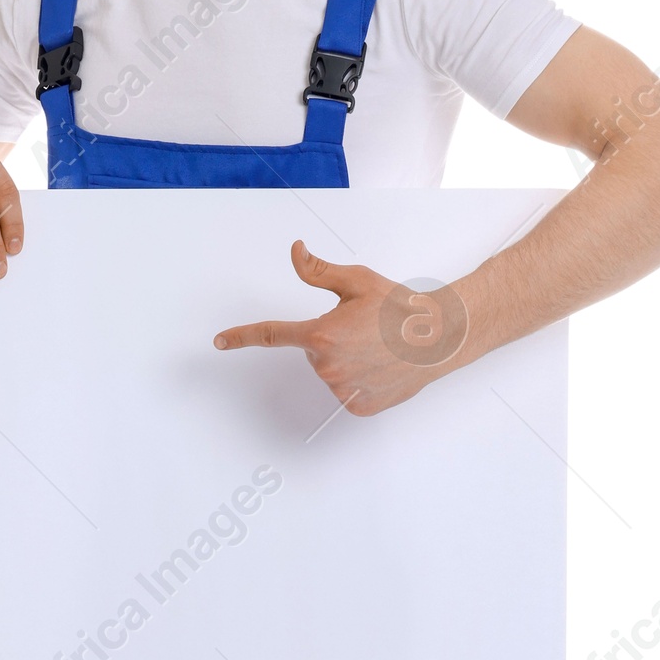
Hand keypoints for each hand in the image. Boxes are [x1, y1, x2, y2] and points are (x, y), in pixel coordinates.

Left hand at [213, 239, 469, 415]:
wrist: (440, 338)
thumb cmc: (400, 308)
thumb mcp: (357, 281)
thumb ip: (318, 270)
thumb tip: (295, 252)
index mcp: (321, 334)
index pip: (271, 335)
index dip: (241, 336)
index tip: (219, 341)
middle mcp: (327, 366)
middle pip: (312, 350)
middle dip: (330, 337)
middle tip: (364, 329)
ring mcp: (342, 391)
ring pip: (330, 371)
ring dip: (346, 359)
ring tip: (377, 348)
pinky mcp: (358, 407)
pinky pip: (347, 391)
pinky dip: (360, 380)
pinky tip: (381, 368)